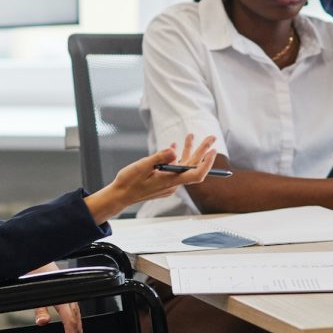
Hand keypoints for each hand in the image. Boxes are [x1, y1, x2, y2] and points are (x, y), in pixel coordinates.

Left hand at [26, 263, 82, 332]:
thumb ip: (40, 308)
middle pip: (75, 318)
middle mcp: (68, 294)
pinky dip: (74, 313)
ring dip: (76, 324)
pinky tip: (72, 315)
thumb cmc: (35, 271)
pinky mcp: (65, 287)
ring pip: (76, 311)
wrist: (37, 257)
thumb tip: (43, 322)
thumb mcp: (34, 292)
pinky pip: (73, 304)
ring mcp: (68, 290)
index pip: (69, 321)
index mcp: (62, 297)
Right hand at [86, 134, 218, 221]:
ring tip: (191, 136)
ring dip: (189, 151)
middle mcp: (173, 184)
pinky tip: (173, 146)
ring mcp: (169, 184)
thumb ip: (159, 158)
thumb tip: (174, 150)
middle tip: (211, 137)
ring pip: (183, 167)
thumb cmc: (128, 182)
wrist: (119, 196)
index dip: (207, 163)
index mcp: (170, 181)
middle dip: (203, 151)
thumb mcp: (142, 166)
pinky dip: (176, 157)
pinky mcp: (164, 183)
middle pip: (193, 167)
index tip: (213, 151)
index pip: (196, 174)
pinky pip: (175, 169)